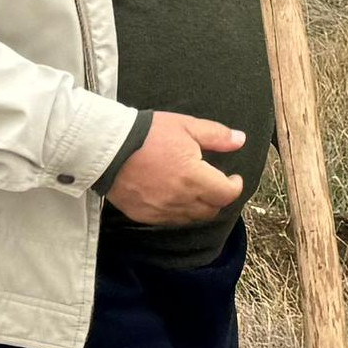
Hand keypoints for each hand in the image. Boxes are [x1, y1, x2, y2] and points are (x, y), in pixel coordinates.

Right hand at [108, 111, 248, 224]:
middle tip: (216, 183)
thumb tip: (240, 140)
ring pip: (192, 218)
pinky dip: (178, 212)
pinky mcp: (145, 216)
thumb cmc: (147, 134)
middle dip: (219, 198)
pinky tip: (174, 197)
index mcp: (194, 177)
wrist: (107, 147)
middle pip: (211, 210)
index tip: (233, 178)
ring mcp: (161, 211)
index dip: (235, 187)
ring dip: (199, 207)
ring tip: (196, 190)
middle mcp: (180, 200)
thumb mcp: (186, 126)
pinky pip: (170, 221)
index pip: (226, 194)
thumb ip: (216, 135)